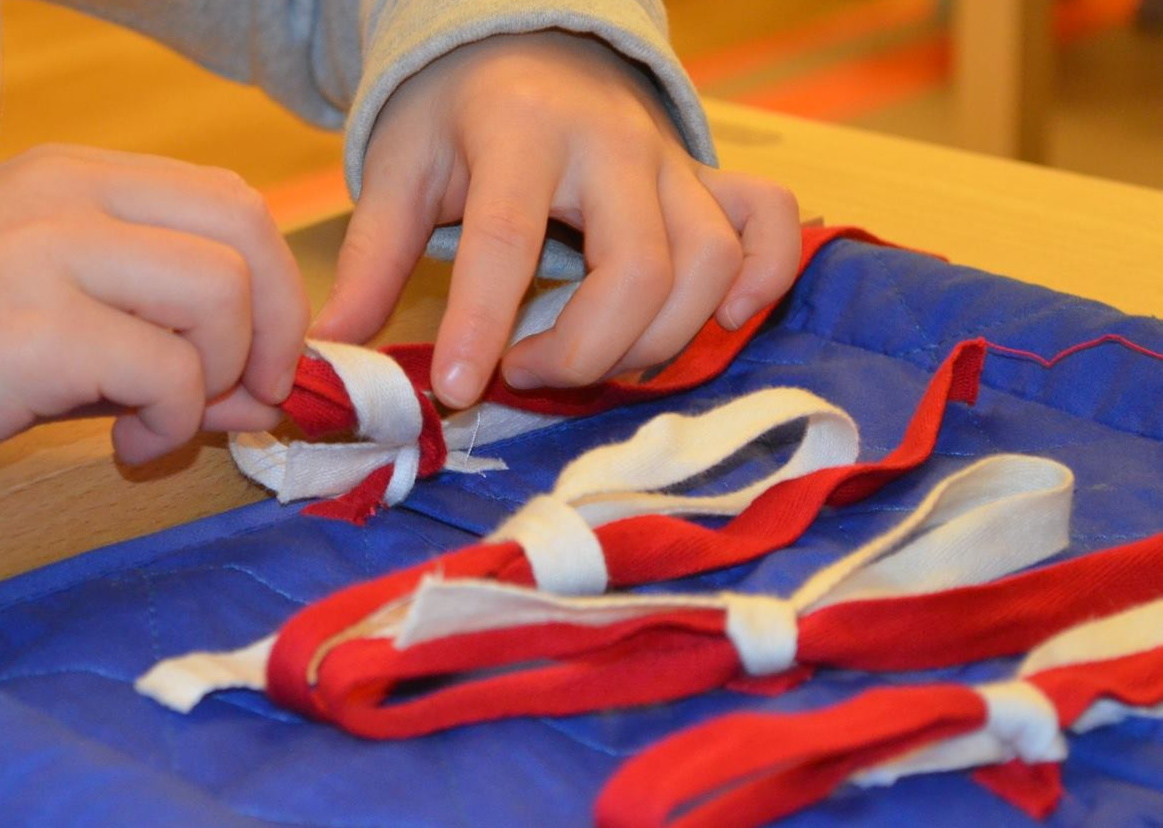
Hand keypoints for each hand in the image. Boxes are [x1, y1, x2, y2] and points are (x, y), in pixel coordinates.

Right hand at [0, 145, 308, 462]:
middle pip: (243, 229)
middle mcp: (59, 192)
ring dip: (217, 380)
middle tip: (250, 393)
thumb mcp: (98, 346)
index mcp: (79, 180)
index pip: (234, 202)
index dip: (282, 287)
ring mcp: (38, 250)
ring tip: (163, 419)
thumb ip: (189, 355)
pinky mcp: (30, 328)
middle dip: (275, 327)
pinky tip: (128, 449)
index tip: (271, 358)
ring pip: (219, 292)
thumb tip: (272, 392)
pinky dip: (172, 429)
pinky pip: (170, 374)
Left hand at [312, 31, 800, 407]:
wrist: (531, 47)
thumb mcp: (400, 171)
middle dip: (583, 351)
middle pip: (638, 268)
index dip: (484, 323)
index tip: (456, 388)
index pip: (509, 237)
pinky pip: (769, 225)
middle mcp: (615, 143)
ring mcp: (676, 162)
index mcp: (522, 130)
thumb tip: (335, 350)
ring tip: (590, 358)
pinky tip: (722, 321)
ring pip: (707, 266)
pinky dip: (764, 278)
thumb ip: (373, 257)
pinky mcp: (713, 179)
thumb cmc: (460, 117)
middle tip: (523, 372)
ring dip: (657, 340)